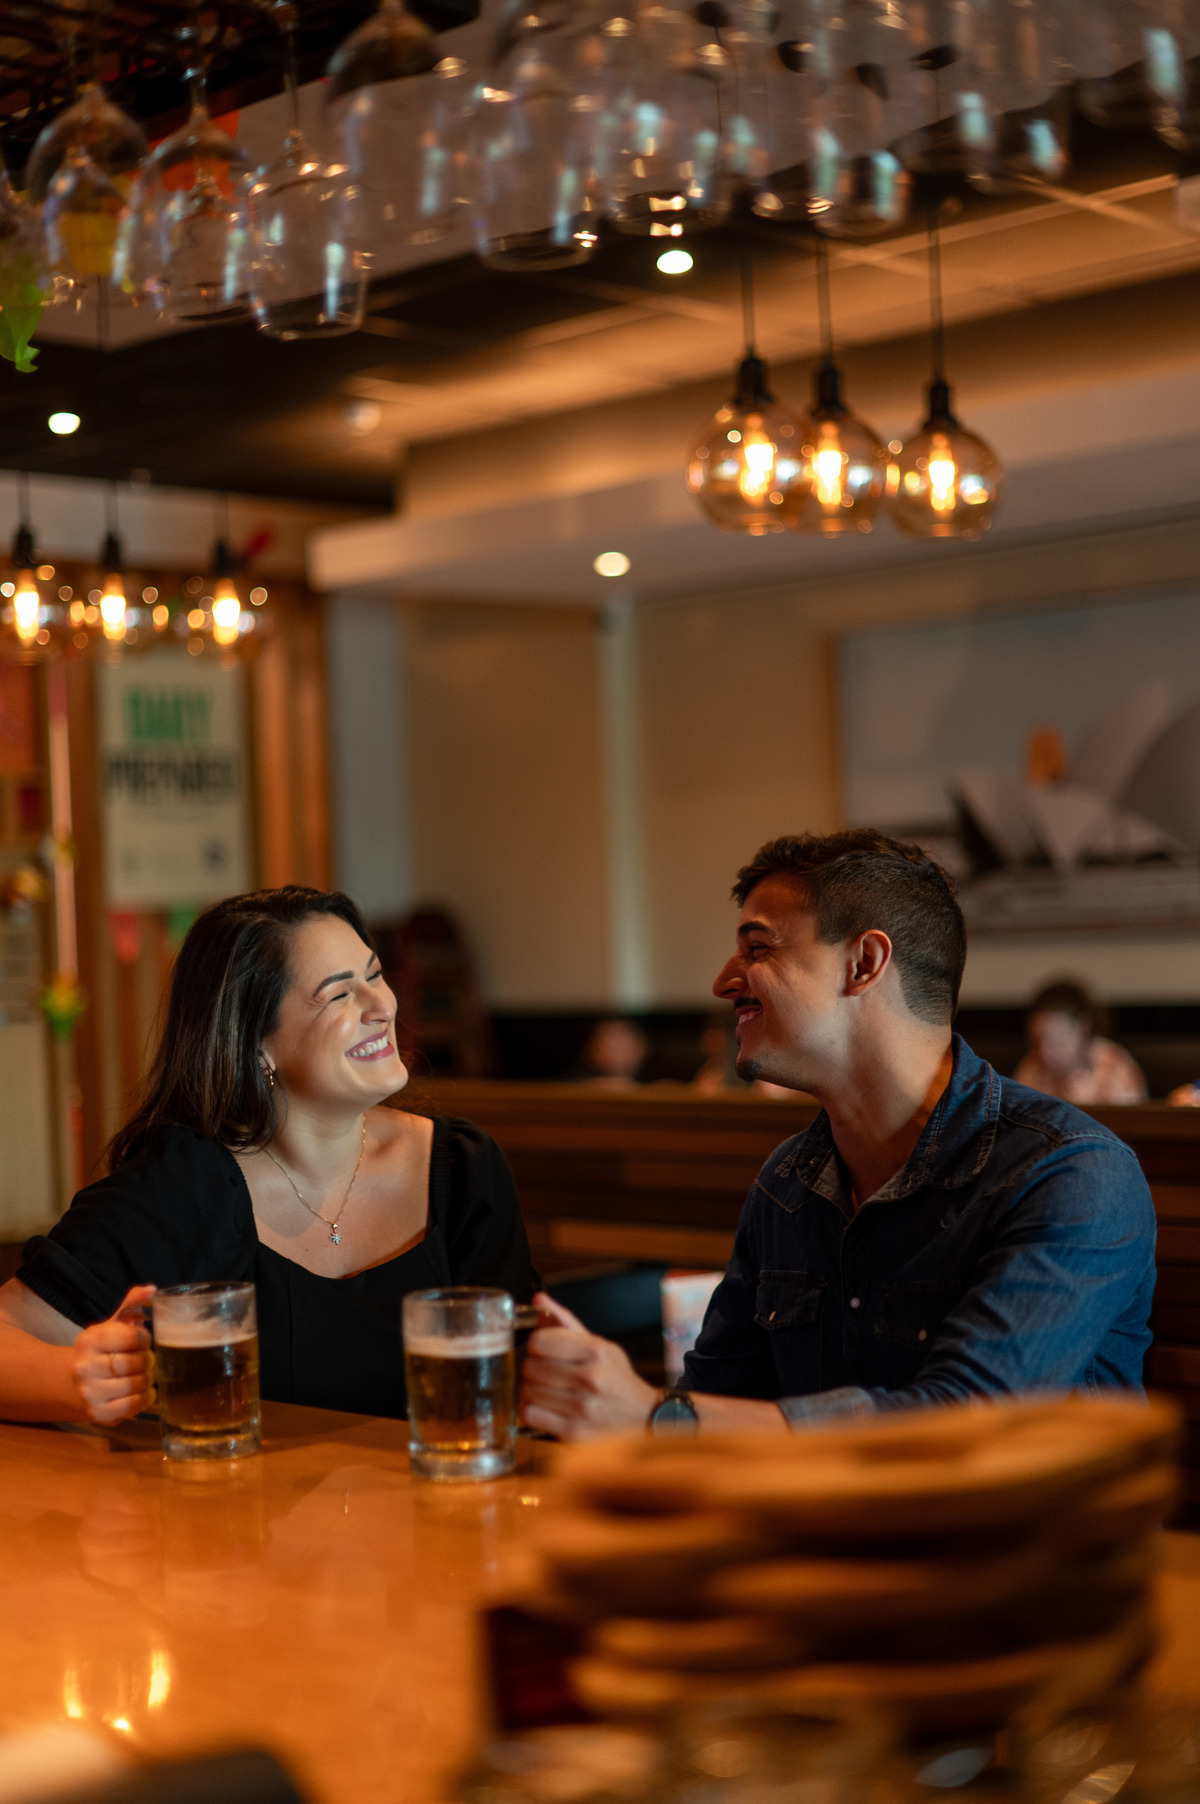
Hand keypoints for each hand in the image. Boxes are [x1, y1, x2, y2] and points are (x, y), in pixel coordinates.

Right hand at [72, 1286, 156, 1425]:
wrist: (78, 1381)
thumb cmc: (105, 1348)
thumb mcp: (115, 1323)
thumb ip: (133, 1302)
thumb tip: (152, 1290)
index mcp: (88, 1340)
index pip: (133, 1337)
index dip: (145, 1339)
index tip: (142, 1342)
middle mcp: (83, 1367)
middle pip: (138, 1363)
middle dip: (147, 1361)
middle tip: (144, 1361)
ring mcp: (89, 1392)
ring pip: (138, 1385)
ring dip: (148, 1380)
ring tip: (142, 1375)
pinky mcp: (97, 1413)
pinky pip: (135, 1406)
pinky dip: (145, 1398)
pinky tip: (142, 1391)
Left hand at [519, 1293, 655, 1440]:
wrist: (642, 1416)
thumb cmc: (617, 1378)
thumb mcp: (600, 1344)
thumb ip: (566, 1322)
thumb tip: (538, 1300)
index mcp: (596, 1351)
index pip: (539, 1341)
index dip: (537, 1345)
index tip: (544, 1350)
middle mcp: (590, 1378)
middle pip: (530, 1367)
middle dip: (533, 1368)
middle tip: (545, 1372)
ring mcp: (581, 1407)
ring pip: (527, 1391)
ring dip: (532, 1390)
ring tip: (547, 1390)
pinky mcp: (573, 1432)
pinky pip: (530, 1415)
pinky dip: (531, 1410)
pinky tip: (545, 1407)